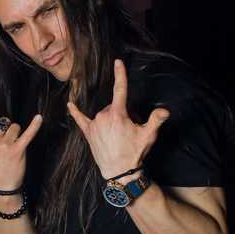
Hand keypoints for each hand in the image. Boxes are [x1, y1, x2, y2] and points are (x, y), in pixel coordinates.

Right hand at [0, 89, 42, 190]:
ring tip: (13, 149)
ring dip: (15, 135)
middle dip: (4, 131)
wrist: (1, 188)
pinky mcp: (18, 150)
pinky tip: (39, 118)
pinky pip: (27, 135)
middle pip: (1, 123)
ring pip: (14, 128)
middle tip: (4, 148)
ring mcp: (5, 145)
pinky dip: (34, 126)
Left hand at [67, 59, 169, 178]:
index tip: (117, 62)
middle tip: (129, 131)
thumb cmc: (134, 153)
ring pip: (104, 114)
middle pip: (114, 106)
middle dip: (123, 114)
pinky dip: (75, 112)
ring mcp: (94, 125)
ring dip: (111, 120)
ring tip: (118, 136)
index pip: (120, 89)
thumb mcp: (148, 135)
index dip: (120, 75)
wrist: (120, 172)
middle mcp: (103, 116)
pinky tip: (70, 104)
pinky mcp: (88, 133)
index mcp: (118, 114)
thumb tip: (165, 110)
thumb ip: (156, 120)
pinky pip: (80, 119)